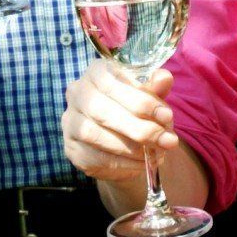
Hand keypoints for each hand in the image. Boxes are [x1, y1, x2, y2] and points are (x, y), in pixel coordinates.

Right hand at [61, 60, 176, 186]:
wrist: (123, 141)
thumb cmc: (136, 110)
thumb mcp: (149, 96)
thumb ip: (156, 87)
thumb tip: (164, 78)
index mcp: (95, 72)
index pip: (112, 83)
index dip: (141, 101)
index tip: (166, 116)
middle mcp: (77, 93)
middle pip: (101, 111)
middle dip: (138, 128)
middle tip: (166, 141)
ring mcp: (70, 122)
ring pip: (94, 135)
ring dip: (130, 148)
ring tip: (155, 154)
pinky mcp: (71, 149)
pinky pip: (93, 157)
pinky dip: (121, 163)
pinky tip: (141, 164)